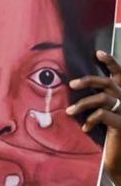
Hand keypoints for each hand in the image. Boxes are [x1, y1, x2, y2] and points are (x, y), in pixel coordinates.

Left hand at [66, 51, 120, 182]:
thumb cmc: (111, 134)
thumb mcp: (105, 113)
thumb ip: (97, 100)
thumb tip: (73, 87)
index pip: (120, 74)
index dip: (111, 62)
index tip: (98, 52)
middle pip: (107, 83)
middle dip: (88, 80)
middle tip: (71, 85)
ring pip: (102, 99)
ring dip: (83, 104)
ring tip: (70, 112)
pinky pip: (103, 115)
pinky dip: (91, 120)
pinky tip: (84, 127)